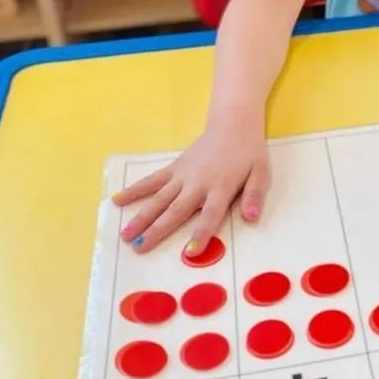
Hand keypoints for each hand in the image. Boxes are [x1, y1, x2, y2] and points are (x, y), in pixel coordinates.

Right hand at [112, 128, 268, 254]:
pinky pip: (152, 180)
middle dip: (157, 230)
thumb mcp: (261, 173)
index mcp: (220, 188)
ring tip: (125, 234)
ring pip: (159, 198)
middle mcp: (197, 184)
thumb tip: (252, 217)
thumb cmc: (248, 152)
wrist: (233, 125)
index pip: (210, 215)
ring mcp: (182, 175)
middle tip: (139, 249)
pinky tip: (117, 199)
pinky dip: (135, 189)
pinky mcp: (174, 167)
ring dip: (141, 216)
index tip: (190, 253)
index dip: (201, 233)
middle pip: (176, 210)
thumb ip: (254, 195)